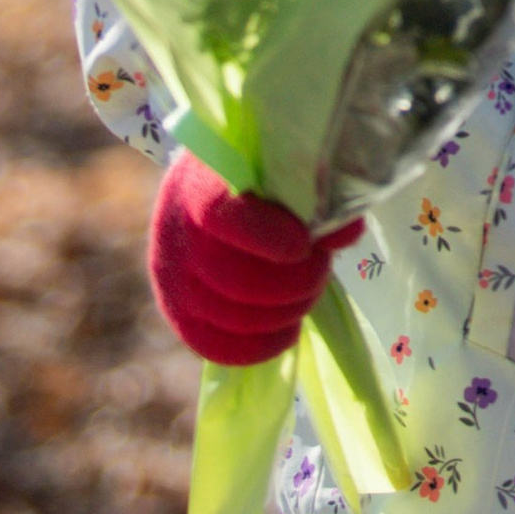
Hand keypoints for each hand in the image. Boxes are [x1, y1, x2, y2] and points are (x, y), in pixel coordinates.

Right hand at [147, 150, 356, 367]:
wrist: (207, 184)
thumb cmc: (254, 173)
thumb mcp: (280, 166)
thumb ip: (314, 193)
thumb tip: (343, 233)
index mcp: (199, 183)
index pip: (218, 215)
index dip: (264, 236)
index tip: (305, 244)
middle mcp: (176, 232)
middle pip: (233, 279)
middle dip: (293, 283)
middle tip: (321, 267)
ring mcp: (171, 278)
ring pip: (229, 317)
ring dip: (284, 312)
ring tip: (308, 292)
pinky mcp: (177, 312)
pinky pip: (215, 346)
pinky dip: (260, 346)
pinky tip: (288, 330)